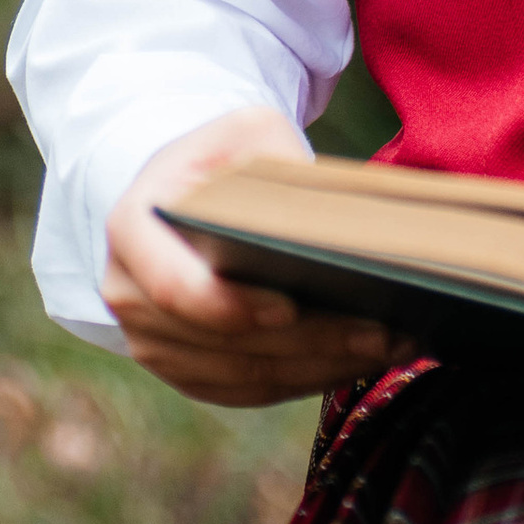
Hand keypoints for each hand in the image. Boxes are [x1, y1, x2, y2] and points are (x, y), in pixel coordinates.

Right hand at [103, 108, 398, 407]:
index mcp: (134, 230)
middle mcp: (131, 296)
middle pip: (223, 342)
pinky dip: (308, 380)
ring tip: (393, 345)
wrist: (186, 194)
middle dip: (310, 341)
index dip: (232, 306)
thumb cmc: (223, 158)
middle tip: (384, 331)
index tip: (292, 308)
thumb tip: (332, 223)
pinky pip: (250, 391)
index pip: (176, 286)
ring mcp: (155, 342)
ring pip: (242, 376)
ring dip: (322, 368)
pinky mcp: (189, 370)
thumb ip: (279, 164)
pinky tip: (363, 360)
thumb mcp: (247, 133)